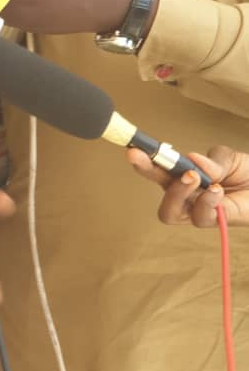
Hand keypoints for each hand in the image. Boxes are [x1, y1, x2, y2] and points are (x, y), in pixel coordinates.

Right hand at [127, 145, 248, 225]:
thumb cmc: (248, 174)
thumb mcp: (228, 158)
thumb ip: (212, 160)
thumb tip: (191, 159)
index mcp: (184, 175)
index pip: (159, 168)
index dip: (144, 159)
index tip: (134, 148)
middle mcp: (187, 195)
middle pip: (158, 190)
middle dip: (150, 173)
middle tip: (152, 159)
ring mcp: (198, 210)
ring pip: (171, 211)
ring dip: (178, 192)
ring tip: (194, 177)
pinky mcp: (215, 222)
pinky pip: (201, 217)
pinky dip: (206, 201)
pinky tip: (216, 189)